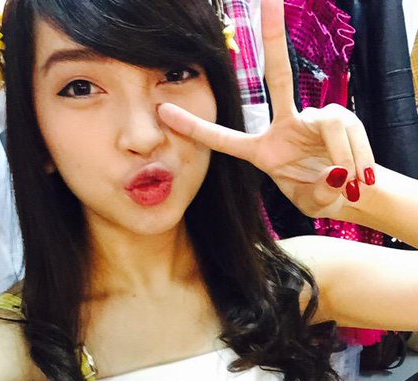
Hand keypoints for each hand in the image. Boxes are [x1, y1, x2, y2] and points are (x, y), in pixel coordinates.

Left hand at [158, 0, 374, 218]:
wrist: (351, 194)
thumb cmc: (321, 196)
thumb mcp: (314, 204)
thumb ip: (320, 195)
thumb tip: (336, 174)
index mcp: (263, 152)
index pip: (224, 139)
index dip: (195, 127)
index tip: (163, 111)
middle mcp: (286, 126)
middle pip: (279, 76)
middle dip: (274, 36)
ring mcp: (313, 118)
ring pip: (329, 122)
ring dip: (342, 154)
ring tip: (350, 182)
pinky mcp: (339, 117)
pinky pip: (345, 130)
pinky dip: (356, 155)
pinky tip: (359, 175)